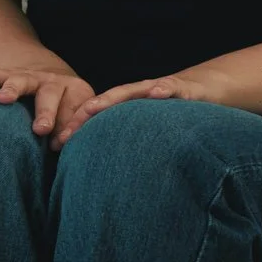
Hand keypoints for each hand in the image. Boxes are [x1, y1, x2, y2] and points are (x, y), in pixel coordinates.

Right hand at [0, 66, 95, 144]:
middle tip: (41, 129)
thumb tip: (63, 151)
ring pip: (22, 80)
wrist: (51, 84)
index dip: (71, 126)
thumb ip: (70, 134)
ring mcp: (31, 77)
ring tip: (2, 99)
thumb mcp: (74, 121)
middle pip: (51, 94)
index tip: (62, 143)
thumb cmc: (64, 114)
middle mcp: (53, 82)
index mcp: (76, 92)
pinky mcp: (10, 74)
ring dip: (13, 89)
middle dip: (46, 112)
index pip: (76, 110)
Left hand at [51, 68, 229, 149]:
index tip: (57, 144)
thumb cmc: (172, 114)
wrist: (204, 89)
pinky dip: (163, 89)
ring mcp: (160, 89)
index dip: (79, 125)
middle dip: (85, 114)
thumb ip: (128, 143)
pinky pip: (172, 88)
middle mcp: (140, 95)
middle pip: (108, 102)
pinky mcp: (183, 89)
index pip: (100, 113)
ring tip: (93, 106)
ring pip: (133, 91)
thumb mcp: (148, 128)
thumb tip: (106, 174)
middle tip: (64, 131)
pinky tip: (156, 93)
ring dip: (113, 98)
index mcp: (129, 105)